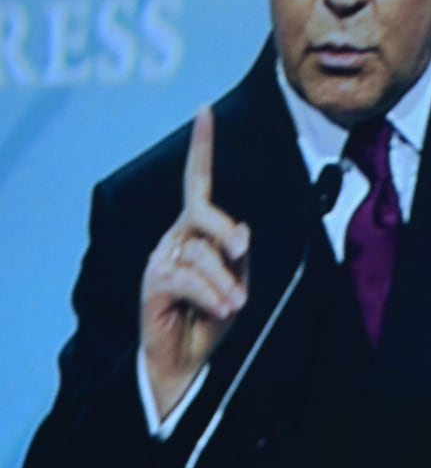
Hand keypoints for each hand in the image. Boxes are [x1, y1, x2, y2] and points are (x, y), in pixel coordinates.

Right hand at [140, 106, 249, 418]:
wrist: (189, 355)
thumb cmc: (214, 313)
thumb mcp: (237, 279)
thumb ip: (237, 253)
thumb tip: (240, 232)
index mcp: (197, 228)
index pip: (199, 181)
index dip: (202, 147)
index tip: (205, 111)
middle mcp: (177, 235)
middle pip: (205, 212)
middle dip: (227, 233)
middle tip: (240, 253)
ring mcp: (161, 257)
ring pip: (204, 254)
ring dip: (226, 283)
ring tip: (231, 304)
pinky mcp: (153, 280)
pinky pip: (190, 278)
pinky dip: (213, 294)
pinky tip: (221, 308)